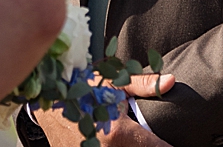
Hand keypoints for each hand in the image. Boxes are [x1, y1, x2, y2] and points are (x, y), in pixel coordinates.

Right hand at [36, 73, 175, 146]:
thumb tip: (172, 81)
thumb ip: (144, 84)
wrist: (45, 94)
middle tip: (146, 134)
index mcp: (119, 133)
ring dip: (128, 146)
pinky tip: (108, 140)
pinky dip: (107, 146)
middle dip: (146, 145)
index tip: (178, 144)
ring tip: (125, 135)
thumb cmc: (81, 85)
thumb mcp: (113, 82)